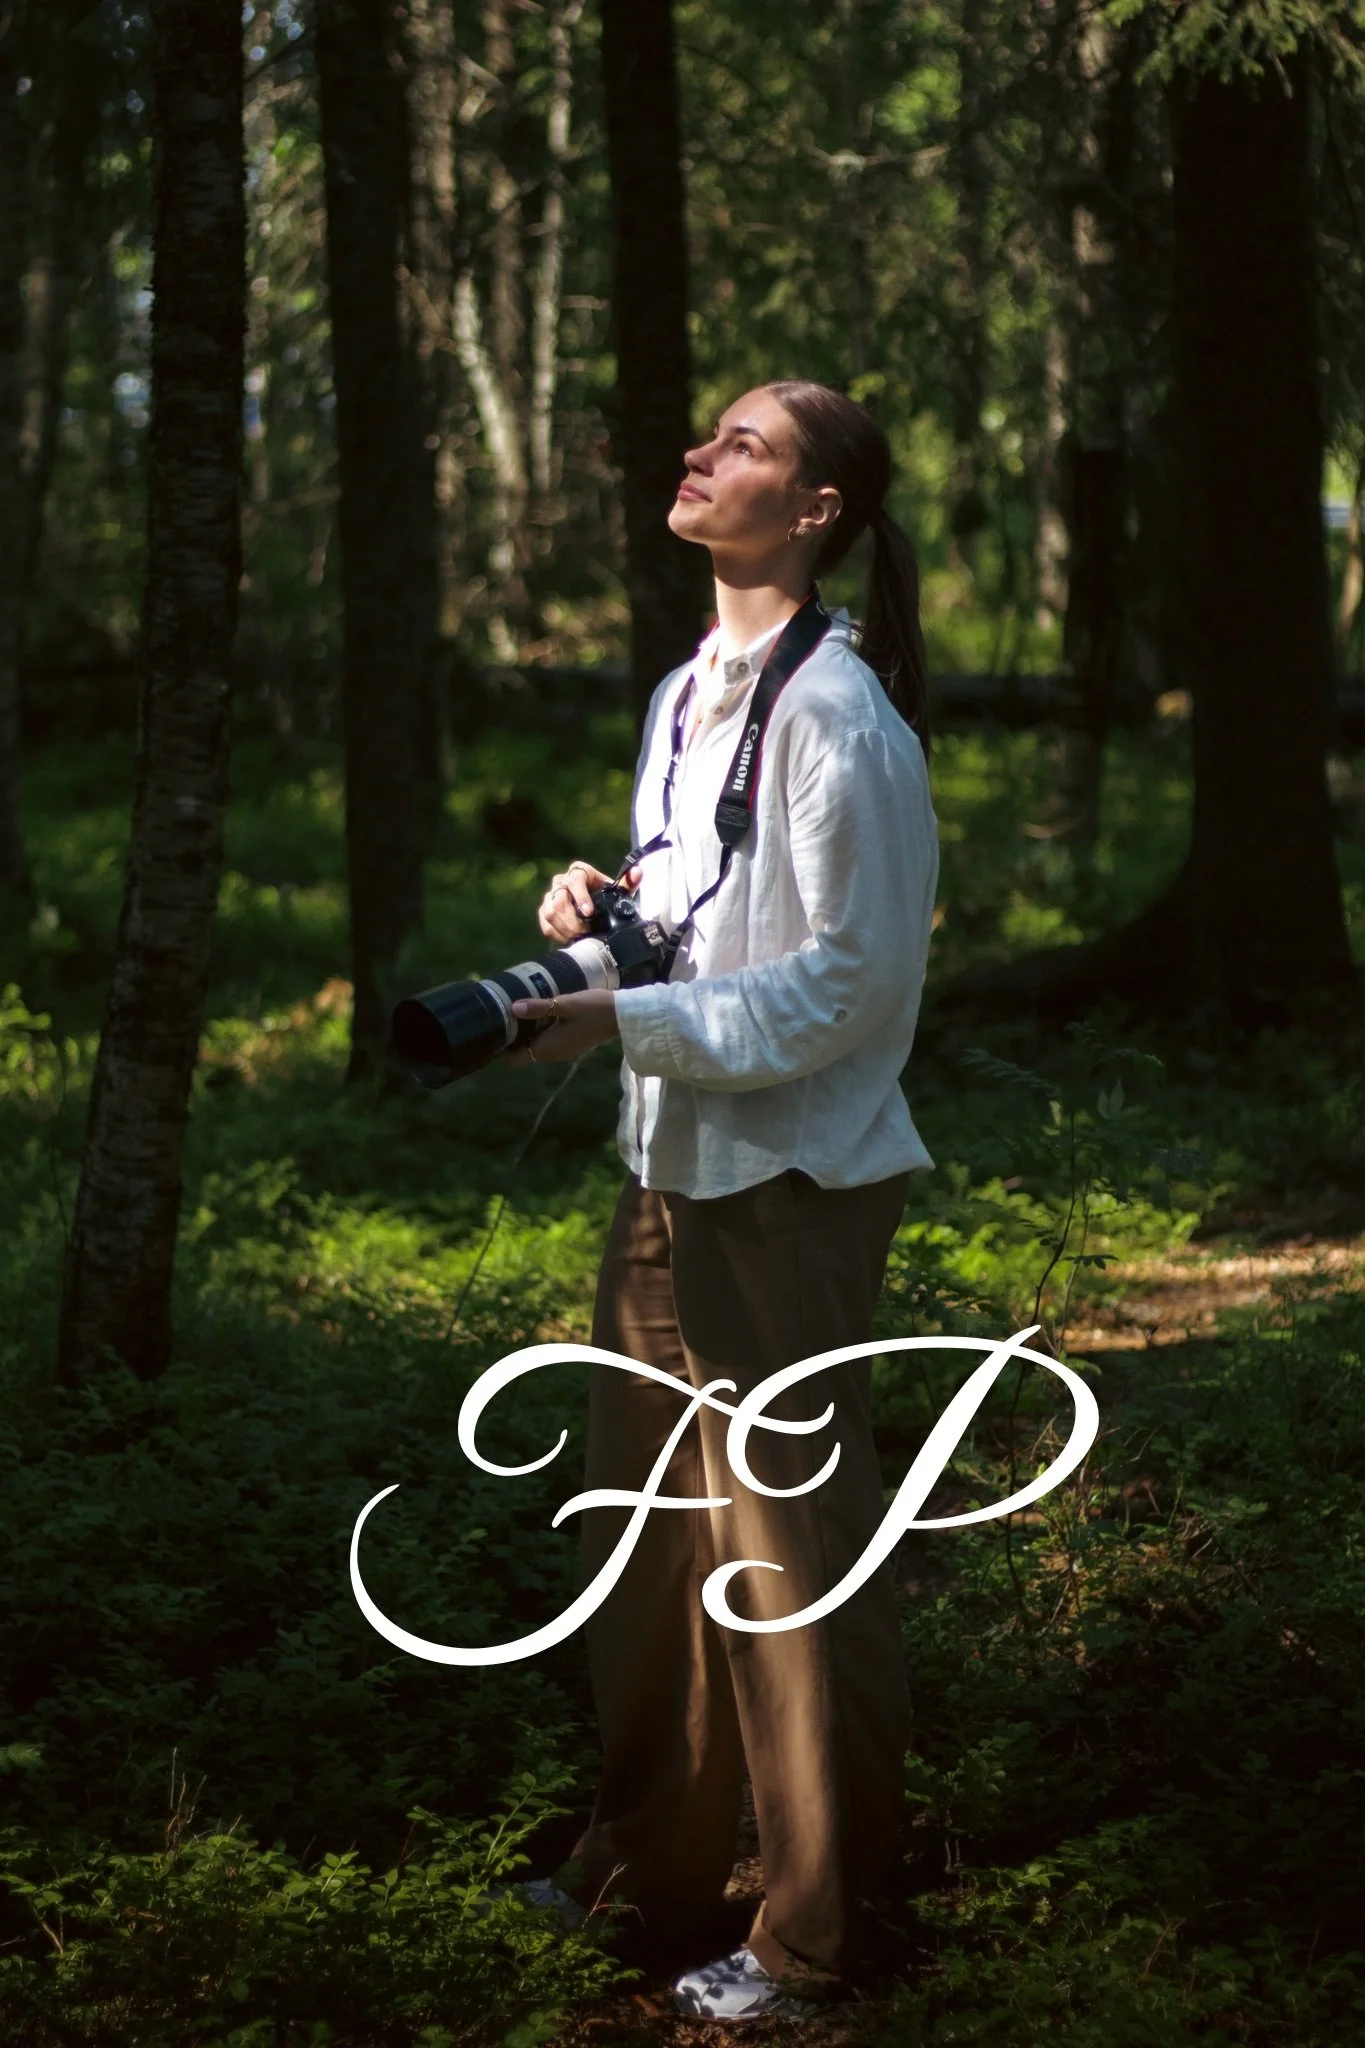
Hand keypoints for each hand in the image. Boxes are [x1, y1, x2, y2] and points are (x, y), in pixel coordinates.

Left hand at [506, 989, 620, 1065]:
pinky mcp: (570, 1043)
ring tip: (514, 1012)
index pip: (516, 1058)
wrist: (623, 1016)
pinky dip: (538, 1033)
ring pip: (535, 1047)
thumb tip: (513, 1008)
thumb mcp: (565, 1005)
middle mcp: (554, 1054)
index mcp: (549, 1047)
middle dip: (512, 1039)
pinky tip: (537, 1014)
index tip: (492, 1031)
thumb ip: (539, 1007)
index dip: (502, 1049)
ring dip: (525, 1035)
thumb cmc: (594, 1009)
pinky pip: (547, 1042)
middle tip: (500, 1016)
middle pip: (524, 1053)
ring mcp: (563, 1050)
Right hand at [538, 859, 642, 942]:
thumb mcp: (620, 891)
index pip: (575, 879)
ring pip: (550, 913)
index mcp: (579, 872)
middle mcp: (561, 881)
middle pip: (559, 900)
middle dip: (573, 921)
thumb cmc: (608, 896)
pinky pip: (545, 924)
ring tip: (579, 936)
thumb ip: (629, 882)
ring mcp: (551, 896)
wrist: (597, 907)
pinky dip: (558, 934)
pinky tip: (570, 937)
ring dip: (565, 928)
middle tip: (586, 931)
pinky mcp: (545, 911)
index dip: (580, 896)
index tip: (589, 912)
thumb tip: (638, 872)